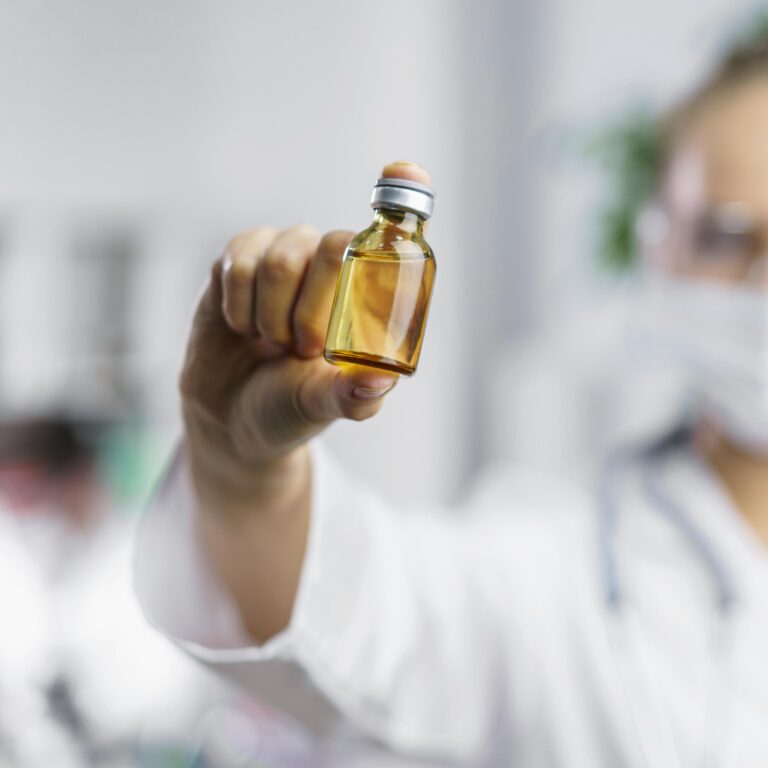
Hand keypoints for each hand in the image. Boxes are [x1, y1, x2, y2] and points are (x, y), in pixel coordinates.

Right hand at [179, 161, 431, 492]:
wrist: (229, 418)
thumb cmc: (289, 408)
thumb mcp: (323, 407)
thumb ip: (352, 397)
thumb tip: (381, 382)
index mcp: (360, 297)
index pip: (381, 242)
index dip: (393, 208)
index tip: (407, 175)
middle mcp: (327, 268)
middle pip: (332, 245)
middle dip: (311, 308)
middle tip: (303, 349)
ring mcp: (282, 259)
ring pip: (283, 255)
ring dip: (272, 313)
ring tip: (271, 344)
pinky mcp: (237, 261)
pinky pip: (238, 260)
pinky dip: (238, 305)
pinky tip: (242, 327)